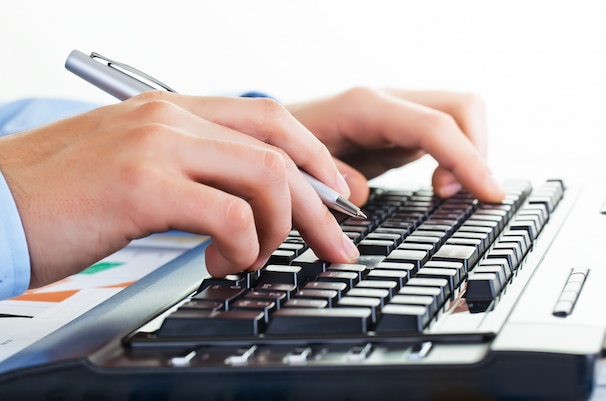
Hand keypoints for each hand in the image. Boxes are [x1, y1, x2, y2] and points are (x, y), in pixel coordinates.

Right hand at [0, 92, 358, 287]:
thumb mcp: (137, 170)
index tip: (339, 196)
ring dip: (278, 228)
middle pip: (280, 150)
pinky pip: (229, 214)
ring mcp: (156, 146)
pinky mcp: (141, 185)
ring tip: (253, 257)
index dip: (316, 159)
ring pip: (266, 177)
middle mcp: (170, 118)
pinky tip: (219, 263)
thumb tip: (246, 202)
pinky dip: (242, 246)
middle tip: (337, 244)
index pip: (271, 120)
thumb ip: (192, 173)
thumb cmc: (60, 197)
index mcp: (172, 111)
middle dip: (321, 204)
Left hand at [286, 87, 504, 205]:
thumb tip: (358, 197)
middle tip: (456, 196)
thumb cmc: (284, 147)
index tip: (488, 194)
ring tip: (446, 193)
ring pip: (462, 117)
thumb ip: (326, 180)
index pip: (434, 126)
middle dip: (476, 152)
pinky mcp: (404, 128)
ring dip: (470, 155)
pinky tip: (441, 185)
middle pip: (462, 107)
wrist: (276, 131)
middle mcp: (389, 102)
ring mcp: (400, 112)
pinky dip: (459, 158)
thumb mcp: (295, 166)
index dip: (467, 160)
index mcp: (364, 108)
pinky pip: (448, 134)